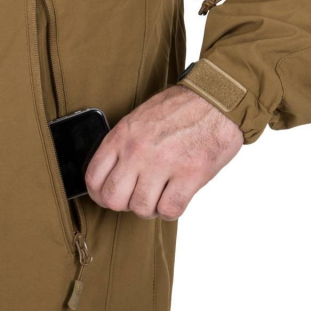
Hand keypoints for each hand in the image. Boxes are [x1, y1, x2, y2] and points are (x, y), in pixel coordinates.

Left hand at [84, 85, 242, 220]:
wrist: (216, 99)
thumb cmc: (179, 109)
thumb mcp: (138, 119)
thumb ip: (122, 145)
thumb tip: (112, 173)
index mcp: (122, 136)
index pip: (93, 177)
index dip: (99, 194)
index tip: (107, 196)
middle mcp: (138, 151)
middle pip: (113, 198)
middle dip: (123, 205)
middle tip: (134, 199)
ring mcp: (163, 163)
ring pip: (141, 208)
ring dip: (150, 209)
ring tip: (158, 197)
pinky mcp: (190, 174)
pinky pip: (170, 210)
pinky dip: (170, 211)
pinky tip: (174, 198)